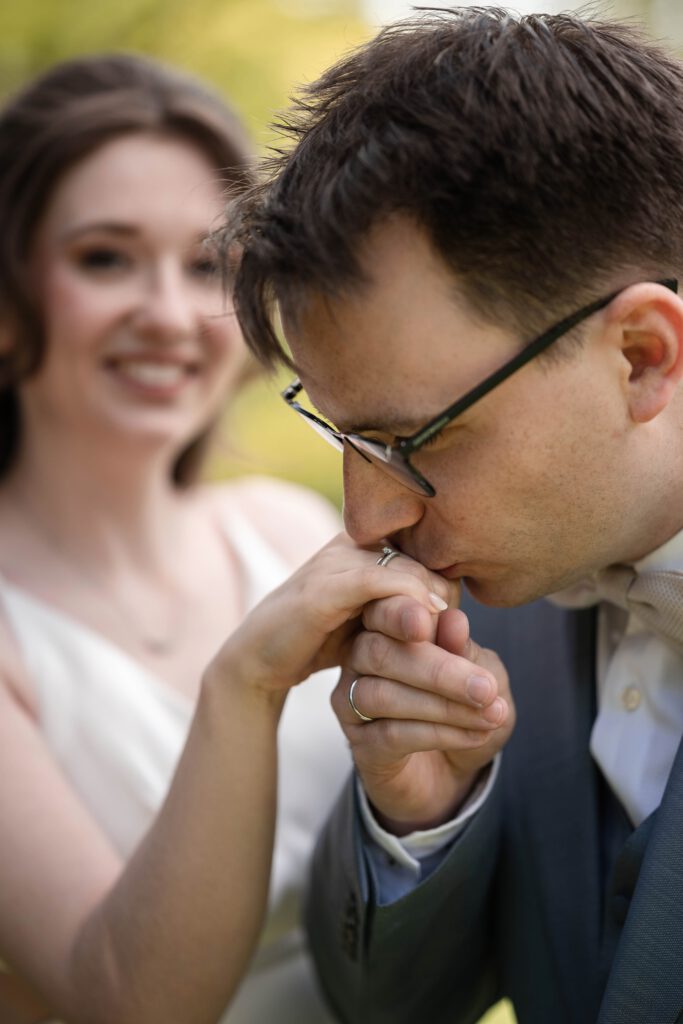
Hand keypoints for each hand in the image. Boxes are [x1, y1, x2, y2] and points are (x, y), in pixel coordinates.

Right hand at [207, 534, 456, 697]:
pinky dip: (407, 600)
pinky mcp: (321, 587)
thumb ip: (404, 609)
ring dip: (433, 601)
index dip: (444, 586)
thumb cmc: (319, 639)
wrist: (259, 659)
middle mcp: (350, 542)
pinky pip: (376, 582)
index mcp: (363, 543)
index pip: (423, 553)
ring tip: (451, 632)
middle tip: (461, 631)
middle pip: (418, 558)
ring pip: (403, 569)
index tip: (456, 624)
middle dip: (444, 594)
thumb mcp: (369, 622)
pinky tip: (425, 626)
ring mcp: (334, 561)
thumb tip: (454, 611)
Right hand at [332, 605, 514, 833]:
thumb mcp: (481, 671)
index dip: (406, 612)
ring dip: (444, 707)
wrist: (457, 767)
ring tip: (490, 715)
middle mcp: (359, 657)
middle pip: (380, 652)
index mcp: (386, 625)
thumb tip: (454, 620)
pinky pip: (391, 734)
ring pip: (383, 695)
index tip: (452, 621)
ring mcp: (352, 701)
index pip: (382, 608)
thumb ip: (464, 648)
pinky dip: (439, 733)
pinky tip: (474, 735)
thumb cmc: (466, 704)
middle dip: (439, 670)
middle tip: (486, 688)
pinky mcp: (360, 744)